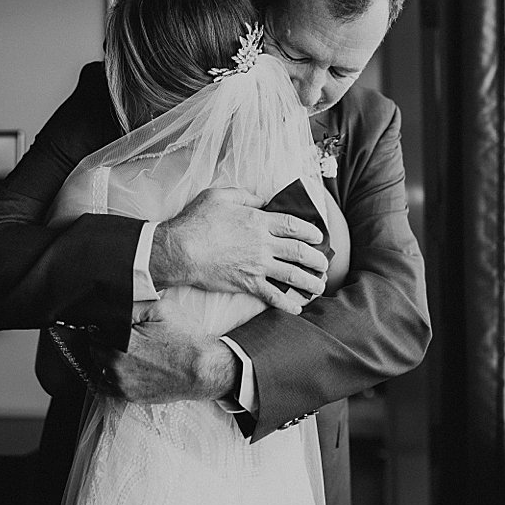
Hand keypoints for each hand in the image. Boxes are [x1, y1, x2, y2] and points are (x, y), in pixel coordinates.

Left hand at [92, 298, 239, 403]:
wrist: (205, 370)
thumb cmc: (186, 338)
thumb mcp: (161, 309)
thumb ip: (131, 306)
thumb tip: (110, 306)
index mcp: (122, 342)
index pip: (92, 331)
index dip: (99, 325)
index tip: (106, 322)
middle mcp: (117, 366)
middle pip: (93, 349)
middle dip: (101, 340)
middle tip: (115, 334)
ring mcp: (122, 384)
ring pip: (98, 366)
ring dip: (104, 357)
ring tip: (123, 349)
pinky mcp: (128, 396)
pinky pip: (106, 384)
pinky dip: (109, 375)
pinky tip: (123, 365)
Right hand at [150, 187, 327, 313]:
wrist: (180, 250)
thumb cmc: (195, 221)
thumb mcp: (218, 196)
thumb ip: (244, 196)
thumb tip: (260, 199)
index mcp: (258, 221)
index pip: (294, 225)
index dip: (310, 230)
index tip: (319, 236)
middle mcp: (263, 244)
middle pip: (300, 251)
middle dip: (317, 258)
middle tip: (324, 263)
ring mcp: (257, 265)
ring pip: (293, 275)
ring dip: (310, 281)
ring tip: (319, 285)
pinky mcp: (247, 283)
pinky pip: (273, 295)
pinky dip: (288, 303)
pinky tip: (298, 308)